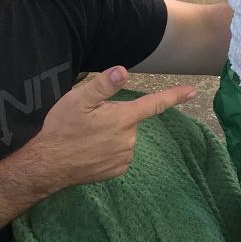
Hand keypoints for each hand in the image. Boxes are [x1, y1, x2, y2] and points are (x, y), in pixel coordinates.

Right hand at [29, 67, 194, 186]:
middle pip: (130, 120)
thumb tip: (123, 70)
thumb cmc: (61, 128)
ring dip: (111, 134)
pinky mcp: (117, 170)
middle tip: (89, 120)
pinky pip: (119, 154)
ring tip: (86, 136)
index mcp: (123, 119)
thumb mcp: (77, 100)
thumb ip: (102, 85)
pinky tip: (90, 150)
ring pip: (124, 137)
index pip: (154, 104)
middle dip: (115, 117)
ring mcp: (124, 157)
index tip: (193, 91)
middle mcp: (129, 139)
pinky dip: (108, 150)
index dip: (175, 96)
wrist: (47, 165)